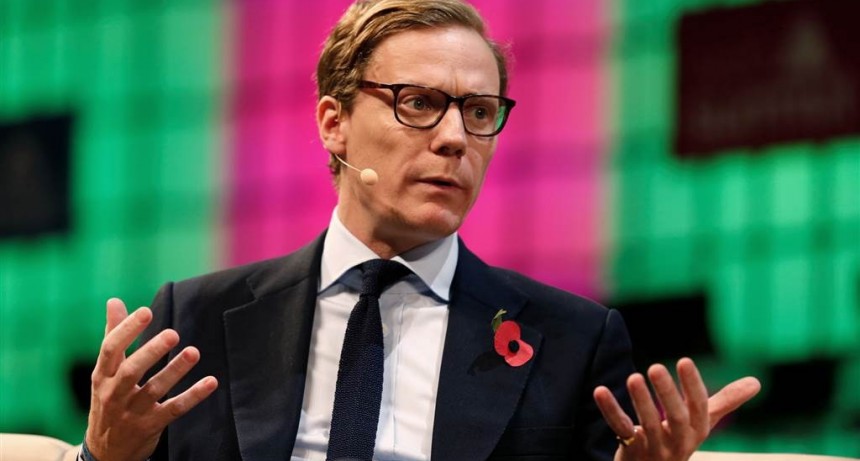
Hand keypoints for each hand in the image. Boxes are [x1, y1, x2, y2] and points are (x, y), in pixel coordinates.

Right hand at [85, 298, 217, 460]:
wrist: (104, 453)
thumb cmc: (108, 400)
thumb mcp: (104, 371)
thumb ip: (113, 335)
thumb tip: (114, 301)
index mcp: (103, 375)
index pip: (110, 349)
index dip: (126, 330)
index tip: (145, 311)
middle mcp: (115, 393)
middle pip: (132, 370)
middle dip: (151, 351)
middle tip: (172, 333)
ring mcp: (133, 412)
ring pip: (155, 389)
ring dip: (175, 370)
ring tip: (194, 352)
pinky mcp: (151, 425)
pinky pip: (175, 409)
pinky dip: (193, 396)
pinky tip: (211, 382)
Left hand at [593, 357, 760, 460]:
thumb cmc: (680, 441)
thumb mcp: (703, 423)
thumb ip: (725, 402)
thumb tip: (757, 382)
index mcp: (697, 430)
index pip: (699, 407)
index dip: (692, 385)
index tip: (684, 361)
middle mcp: (679, 441)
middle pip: (676, 419)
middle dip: (668, 394)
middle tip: (654, 367)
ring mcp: (655, 449)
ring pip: (648, 426)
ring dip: (640, 402)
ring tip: (633, 376)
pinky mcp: (631, 450)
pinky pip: (620, 429)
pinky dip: (610, 410)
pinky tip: (600, 390)